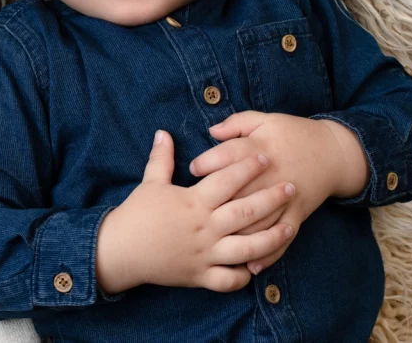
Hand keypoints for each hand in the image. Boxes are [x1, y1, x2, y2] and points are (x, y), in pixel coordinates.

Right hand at [95, 130, 296, 293]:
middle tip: (291, 186)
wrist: (120, 251)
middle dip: (272, 198)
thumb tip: (163, 132)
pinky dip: (245, 275)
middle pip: (246, 212)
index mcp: (194, 202)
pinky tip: (258, 265)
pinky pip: (229, 280)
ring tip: (289, 226)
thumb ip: (161, 158)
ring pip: (247, 247)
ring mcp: (205, 254)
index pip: (227, 180)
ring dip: (271, 237)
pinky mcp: (201, 276)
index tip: (265, 156)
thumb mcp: (149, 182)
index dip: (247, 166)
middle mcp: (204, 228)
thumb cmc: (136, 214)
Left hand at [189, 111, 365, 274]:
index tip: (193, 169)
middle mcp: (272, 175)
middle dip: (216, 203)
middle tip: (195, 212)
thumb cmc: (292, 133)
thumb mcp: (265, 119)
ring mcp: (285, 199)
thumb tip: (211, 131)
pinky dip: (268, 254)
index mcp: (261, 148)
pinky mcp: (297, 215)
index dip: (209, 162)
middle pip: (240, 191)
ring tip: (214, 246)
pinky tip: (250, 267)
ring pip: (258, 221)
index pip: (230, 155)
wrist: (333, 152)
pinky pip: (282, 238)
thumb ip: (237, 124)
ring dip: (237, 235)